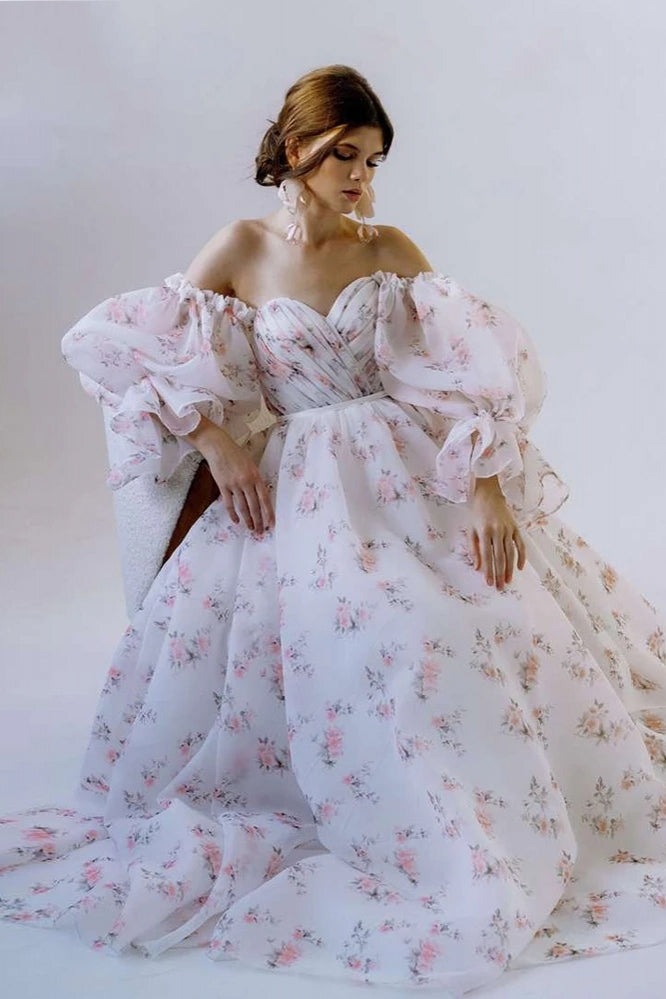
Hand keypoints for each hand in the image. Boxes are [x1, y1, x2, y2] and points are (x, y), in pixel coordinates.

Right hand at [187, 418, 274, 534]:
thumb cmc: (236, 455)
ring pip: (242, 507)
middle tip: (260, 532)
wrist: (219, 447)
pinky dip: (233, 514)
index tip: (271, 524)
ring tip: (250, 529)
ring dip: (247, 520)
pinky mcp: (223, 486)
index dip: (268, 513)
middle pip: (254, 506)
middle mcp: (246, 482)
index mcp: (256, 476)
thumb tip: (260, 496)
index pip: (265, 499)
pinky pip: (229, 504)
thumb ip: (256, 480)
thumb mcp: (251, 465)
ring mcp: (234, 484)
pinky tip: (236, 521)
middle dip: (258, 521)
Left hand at [469, 478, 525, 590]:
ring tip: (508, 581)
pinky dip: (521, 556)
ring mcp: (508, 529)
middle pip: (500, 557)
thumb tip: (477, 567)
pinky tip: (520, 567)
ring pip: (511, 553)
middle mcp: (497, 531)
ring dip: (510, 568)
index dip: (488, 570)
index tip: (489, 583)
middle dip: (500, 573)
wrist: (488, 494)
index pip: (486, 555)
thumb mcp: (470, 530)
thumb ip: (473, 549)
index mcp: (484, 532)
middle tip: (500, 587)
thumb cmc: (476, 513)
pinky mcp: (515, 527)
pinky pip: (520, 544)